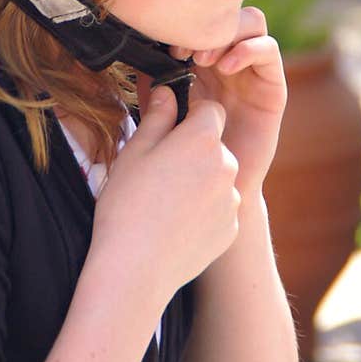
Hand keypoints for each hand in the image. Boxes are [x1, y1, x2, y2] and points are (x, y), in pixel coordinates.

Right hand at [89, 87, 240, 298]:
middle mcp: (227, 165)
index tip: (169, 132)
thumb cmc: (127, 205)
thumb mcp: (134, 153)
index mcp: (203, 139)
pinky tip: (176, 225)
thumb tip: (168, 92)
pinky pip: (220, 208)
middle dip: (195, 151)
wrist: (136, 269)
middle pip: (215, 145)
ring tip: (166, 203)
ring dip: (200, 181)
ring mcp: (232, 199)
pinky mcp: (232, 227)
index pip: (210, 110)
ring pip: (219, 177)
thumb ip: (156, 117)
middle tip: (161, 173)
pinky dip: (204, 211)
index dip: (190, 116)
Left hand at [169, 6, 286, 198]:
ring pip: (252, 23)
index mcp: (203, 63)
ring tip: (203, 59)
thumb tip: (135, 56)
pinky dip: (248, 49)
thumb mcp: (163, 113)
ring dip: (227, 32)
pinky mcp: (272, 87)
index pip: (202, 21)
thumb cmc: (185, 155)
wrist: (216, 192)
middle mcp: (230, 62)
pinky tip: (226, 67)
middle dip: (206, 24)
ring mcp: (253, 72)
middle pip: (228, 13)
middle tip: (183, 50)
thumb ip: (154, 85)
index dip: (184, 24)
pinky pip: (269, 50)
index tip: (164, 45)